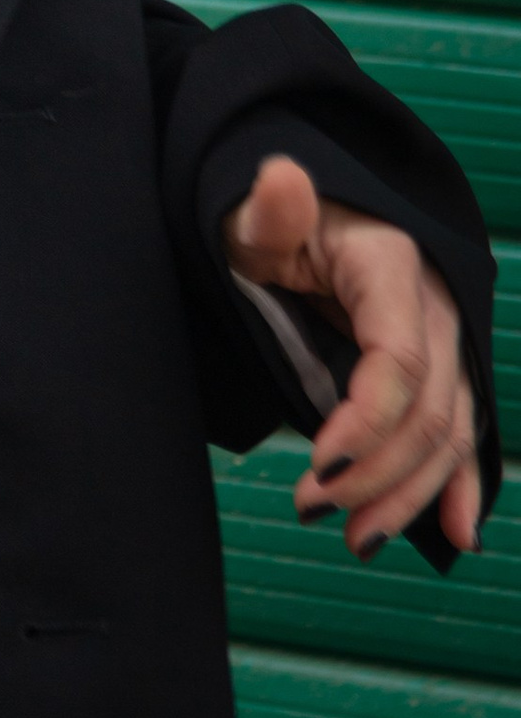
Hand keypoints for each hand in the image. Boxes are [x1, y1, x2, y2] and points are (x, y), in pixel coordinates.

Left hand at [221, 153, 483, 557]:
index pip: (398, 361)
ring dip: (411, 494)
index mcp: (393, 266)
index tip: (317, 470)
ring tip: (357, 538)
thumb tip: (281, 178)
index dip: (366, 425)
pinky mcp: (443, 370)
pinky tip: (456, 534)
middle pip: (429, 410)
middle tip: (313, 510)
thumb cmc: (270, 221)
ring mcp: (448, 341)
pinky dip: (461, 484)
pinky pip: (464, 432)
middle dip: (380, 473)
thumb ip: (269, 213)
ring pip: (450, 432)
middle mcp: (437, 307)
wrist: (304, 215)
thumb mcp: (252, 216)